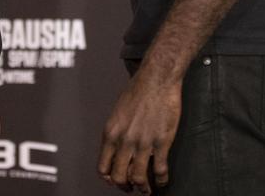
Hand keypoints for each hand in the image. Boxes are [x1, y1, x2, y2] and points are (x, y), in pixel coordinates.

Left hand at [97, 65, 181, 193]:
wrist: (157, 78)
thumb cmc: (137, 90)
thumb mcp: (117, 112)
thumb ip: (116, 132)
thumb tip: (116, 148)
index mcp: (110, 132)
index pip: (102, 167)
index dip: (108, 179)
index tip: (115, 181)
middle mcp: (124, 140)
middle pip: (118, 177)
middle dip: (125, 186)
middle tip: (131, 188)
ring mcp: (143, 143)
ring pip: (138, 178)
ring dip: (143, 188)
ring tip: (147, 189)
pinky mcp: (161, 142)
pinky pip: (160, 170)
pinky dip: (161, 180)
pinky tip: (162, 181)